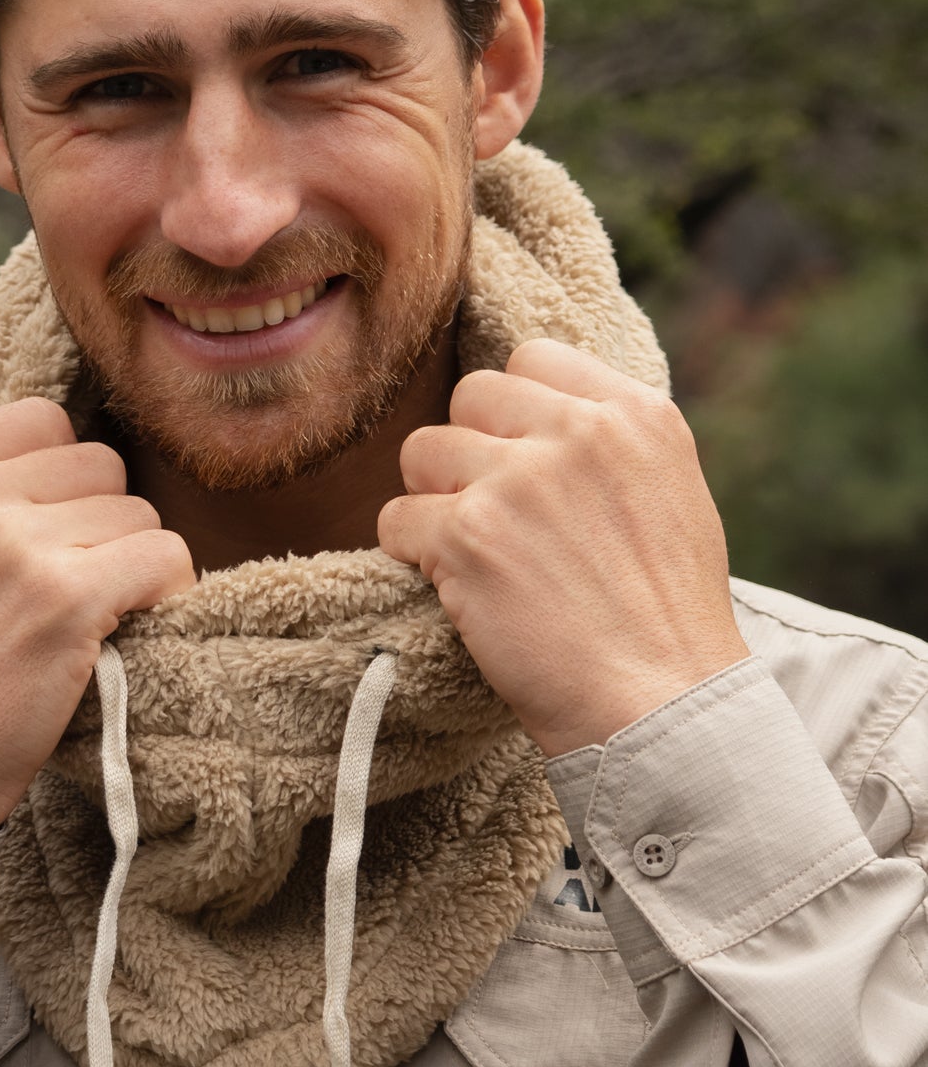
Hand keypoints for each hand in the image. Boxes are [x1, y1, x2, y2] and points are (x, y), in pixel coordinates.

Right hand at [0, 398, 194, 830]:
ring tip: (74, 621)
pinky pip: (164, 556)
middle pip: (100, 463)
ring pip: (138, 512)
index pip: (44, 420)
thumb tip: (79, 444)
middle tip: (59, 591)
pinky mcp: (66, 597)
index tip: (42, 538)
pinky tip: (122, 628)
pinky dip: (164, 593)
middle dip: (98, 524)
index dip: (61, 481)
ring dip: (126, 565)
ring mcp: (14, 543)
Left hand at [377, 340, 749, 756]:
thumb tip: (536, 411)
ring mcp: (519, 479)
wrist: (664, 708)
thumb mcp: (671, 493)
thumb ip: (607, 441)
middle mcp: (577, 432)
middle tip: (496, 518)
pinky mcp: (467, 535)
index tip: (521, 461)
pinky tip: (456, 589)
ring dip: (435, 503)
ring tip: (479, 558)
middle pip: (469, 398)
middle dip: (469, 453)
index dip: (513, 413)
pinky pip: (395, 518)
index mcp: (636, 414)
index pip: (533, 358)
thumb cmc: (668, 619)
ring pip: (421, 453)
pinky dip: (411, 554)